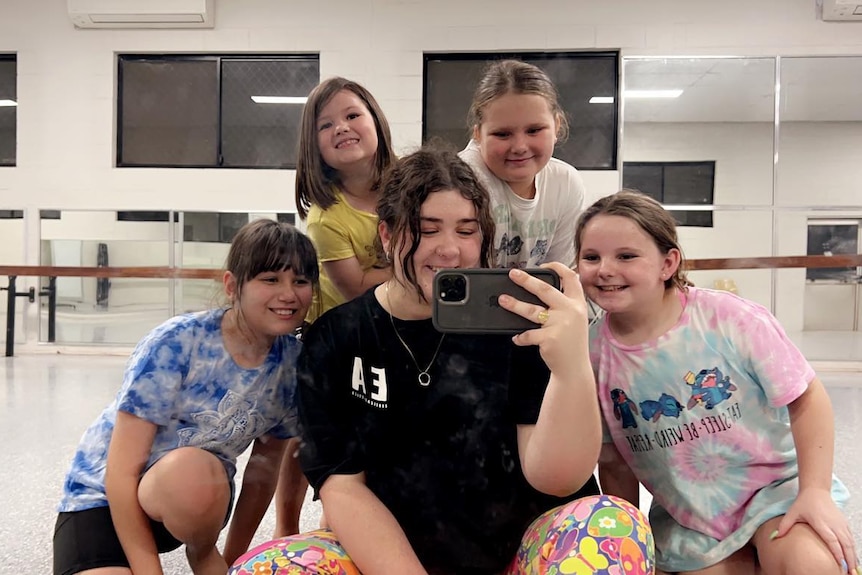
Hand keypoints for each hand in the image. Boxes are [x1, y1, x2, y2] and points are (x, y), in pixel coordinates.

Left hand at [498, 262, 588, 376]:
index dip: (557, 267)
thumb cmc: (571, 343)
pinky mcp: (549, 338)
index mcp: (577, 303)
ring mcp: (560, 324)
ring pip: (531, 310)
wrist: (574, 368)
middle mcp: (570, 311)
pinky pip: (528, 334)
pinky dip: (520, 337)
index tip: (544, 264)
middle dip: (526, 280)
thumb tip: (542, 288)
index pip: (571, 278)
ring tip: (503, 300)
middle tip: (513, 274)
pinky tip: (517, 338)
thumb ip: (565, 304)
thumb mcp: (576, 319)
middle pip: (545, 289)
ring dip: (514, 304)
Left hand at [774, 487, 856, 572]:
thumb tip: (774, 537)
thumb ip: (784, 525)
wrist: (816, 491)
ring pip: (850, 542)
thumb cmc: (804, 503)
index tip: (840, 564)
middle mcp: (834, 524)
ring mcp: (841, 524)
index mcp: (821, 523)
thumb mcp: (792, 512)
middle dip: (849, 559)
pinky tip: (854, 558)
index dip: (837, 552)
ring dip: (853, 556)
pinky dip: (853, 549)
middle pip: (845, 544)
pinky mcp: (844, 523)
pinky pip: (851, 538)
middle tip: (850, 573)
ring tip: (854, 570)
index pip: (832, 540)